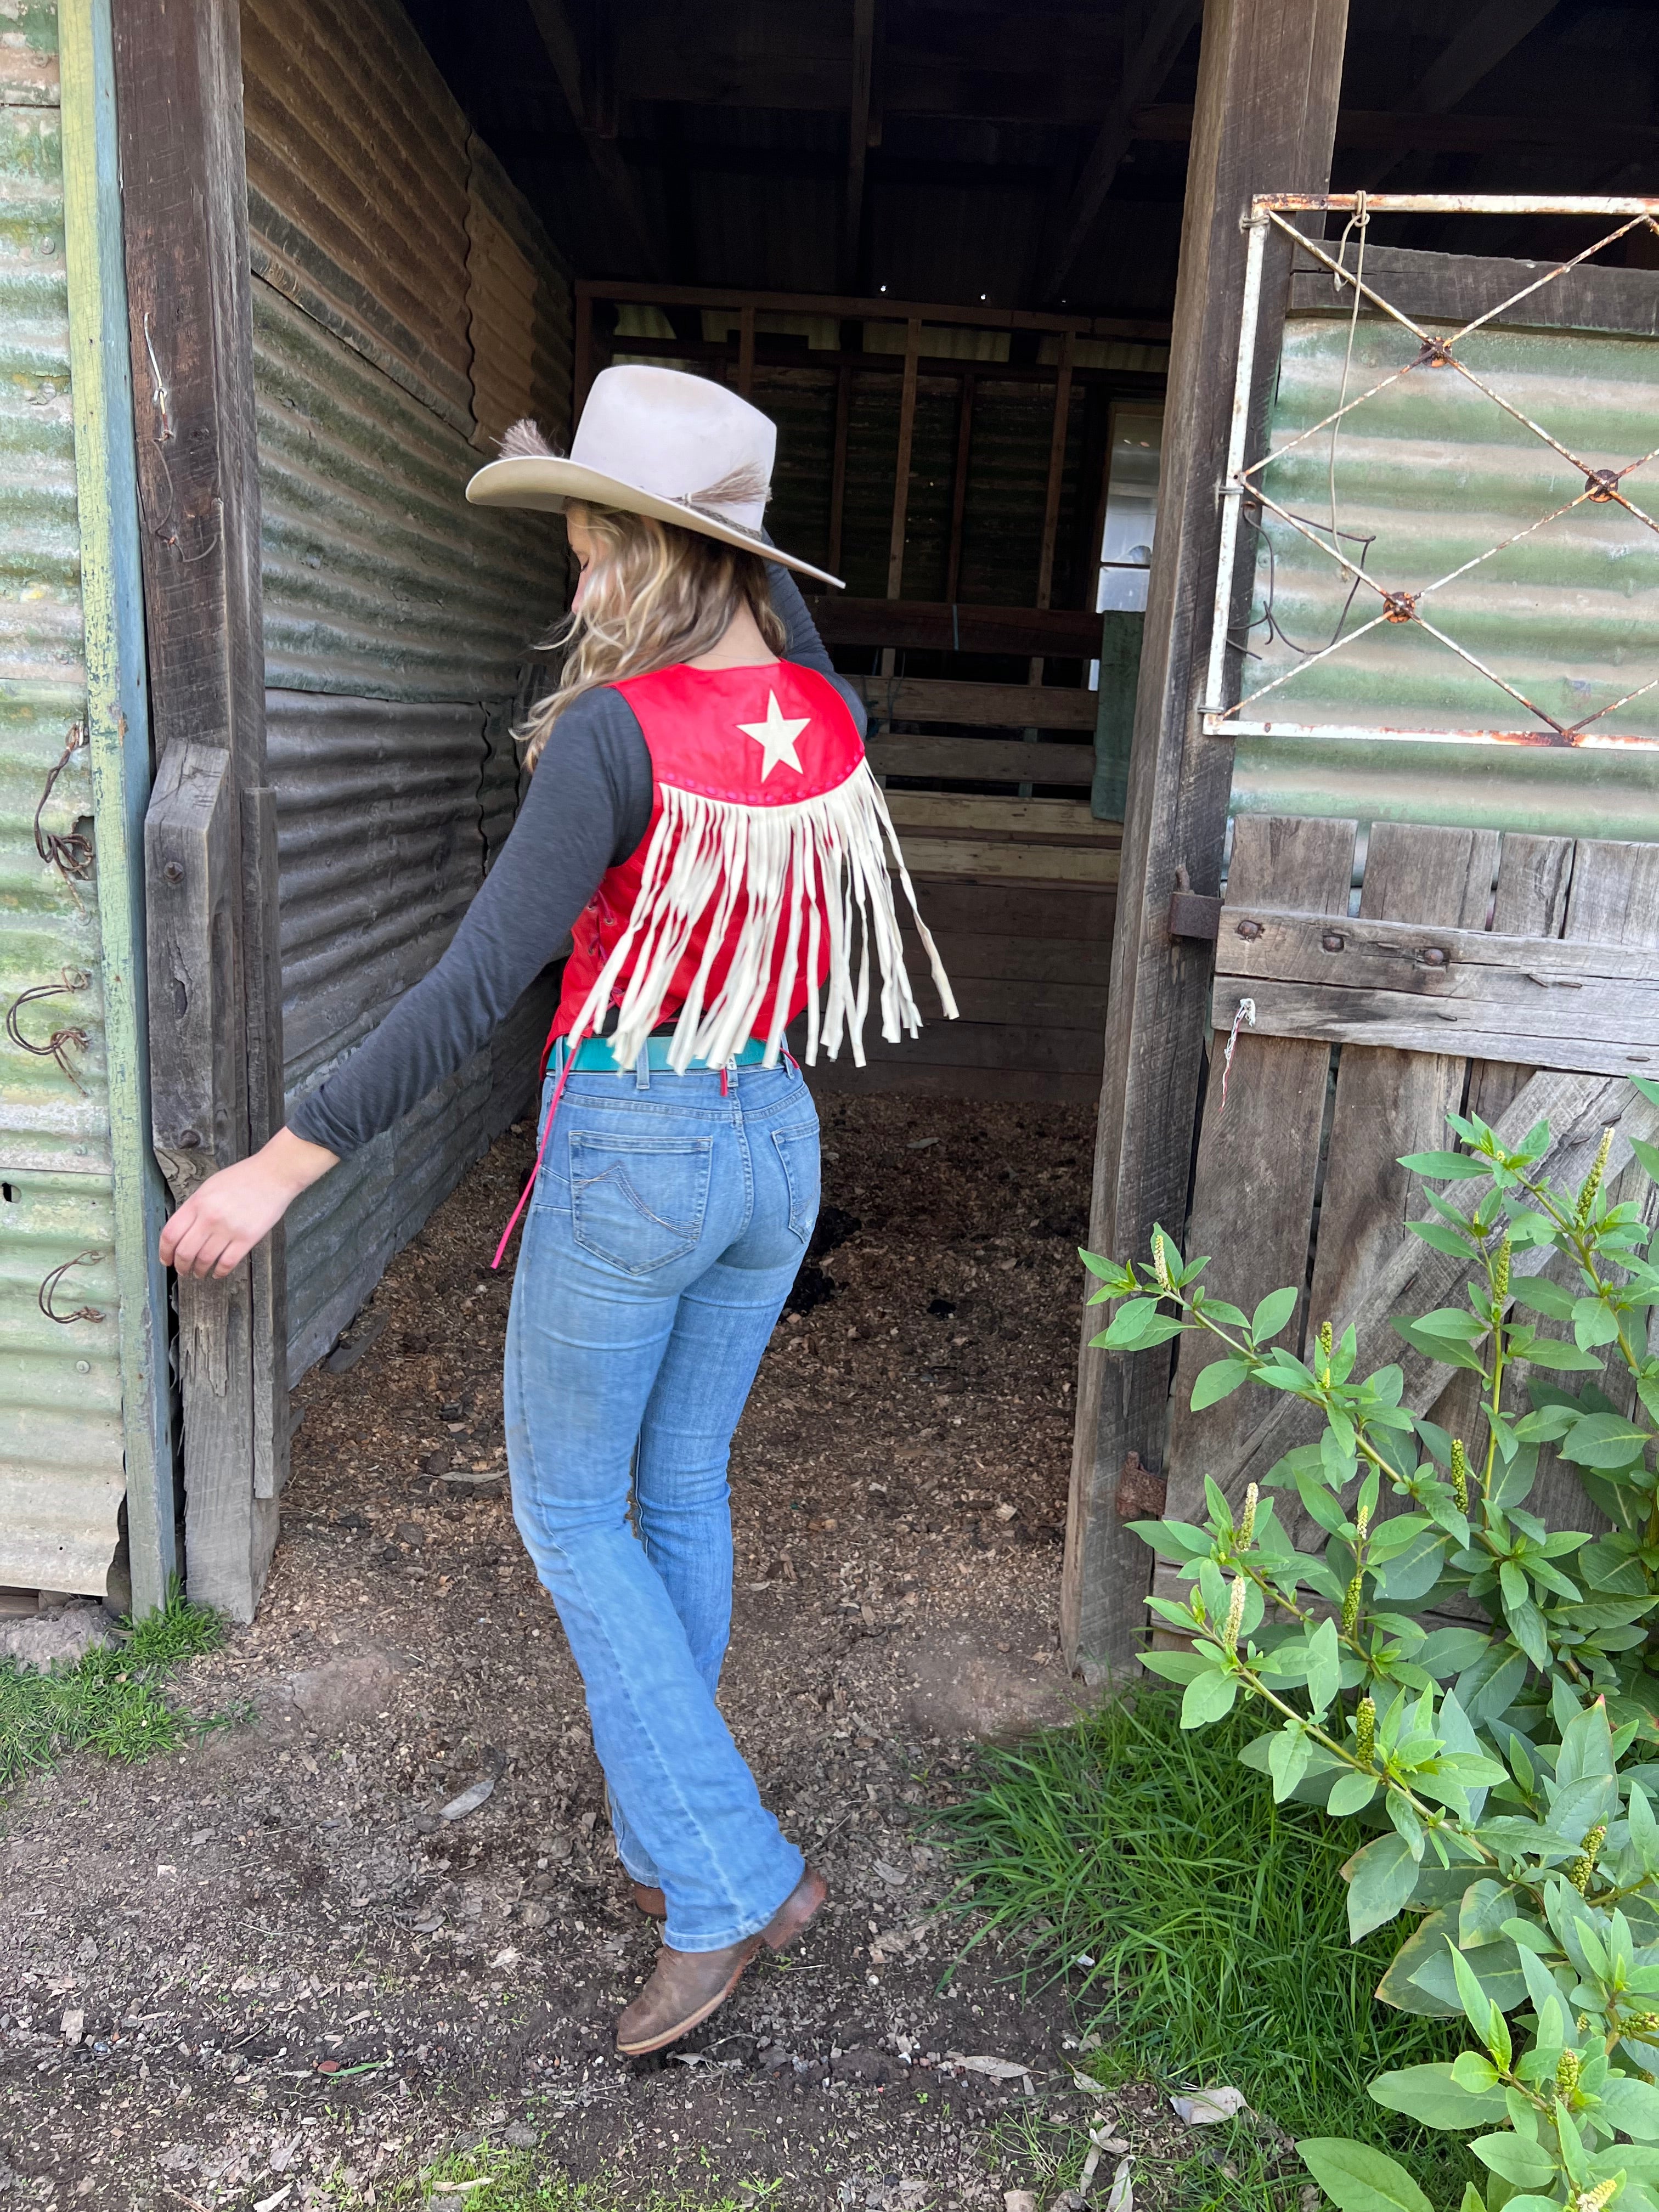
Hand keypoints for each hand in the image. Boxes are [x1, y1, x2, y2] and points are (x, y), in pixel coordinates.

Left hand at [159, 1127, 337, 1279]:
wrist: (274, 1175)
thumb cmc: (243, 1178)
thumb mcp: (210, 1187)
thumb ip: (195, 1207)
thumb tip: (183, 1231)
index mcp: (197, 1202)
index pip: (171, 1233)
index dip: (164, 1251)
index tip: (166, 1259)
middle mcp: (209, 1217)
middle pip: (184, 1251)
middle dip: (181, 1266)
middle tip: (182, 1270)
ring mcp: (228, 1229)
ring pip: (204, 1260)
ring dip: (199, 1271)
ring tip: (199, 1273)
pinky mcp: (247, 1238)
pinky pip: (227, 1262)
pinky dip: (219, 1272)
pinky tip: (218, 1272)